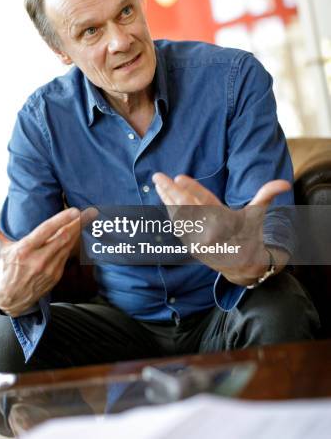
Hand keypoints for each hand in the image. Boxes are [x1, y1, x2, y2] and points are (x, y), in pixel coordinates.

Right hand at [0, 208, 82, 316]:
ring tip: (89, 218)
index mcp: (24, 251)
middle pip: (63, 237)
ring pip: (68, 245)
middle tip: (90, 211)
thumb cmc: (3, 270)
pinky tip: (79, 233)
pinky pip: (67, 255)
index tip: (74, 210)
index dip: (62, 219)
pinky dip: (74, 243)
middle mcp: (38, 260)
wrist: (10, 300)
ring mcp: (49, 269)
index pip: (46, 231)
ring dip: (79, 231)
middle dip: (78, 223)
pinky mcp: (56, 275)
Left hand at [152, 173, 290, 285]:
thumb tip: (284, 183)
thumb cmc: (250, 234)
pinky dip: (170, 212)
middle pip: (186, 208)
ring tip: (158, 183)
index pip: (206, 201)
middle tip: (158, 176)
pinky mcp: (191, 245)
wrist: (244, 266)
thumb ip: (266, 195)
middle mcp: (211, 231)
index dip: (192, 189)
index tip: (179, 177)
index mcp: (226, 220)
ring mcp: (199, 240)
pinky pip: (178, 226)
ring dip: (166, 199)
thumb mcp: (258, 214)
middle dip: (171, 191)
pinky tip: (163, 198)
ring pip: (178, 216)